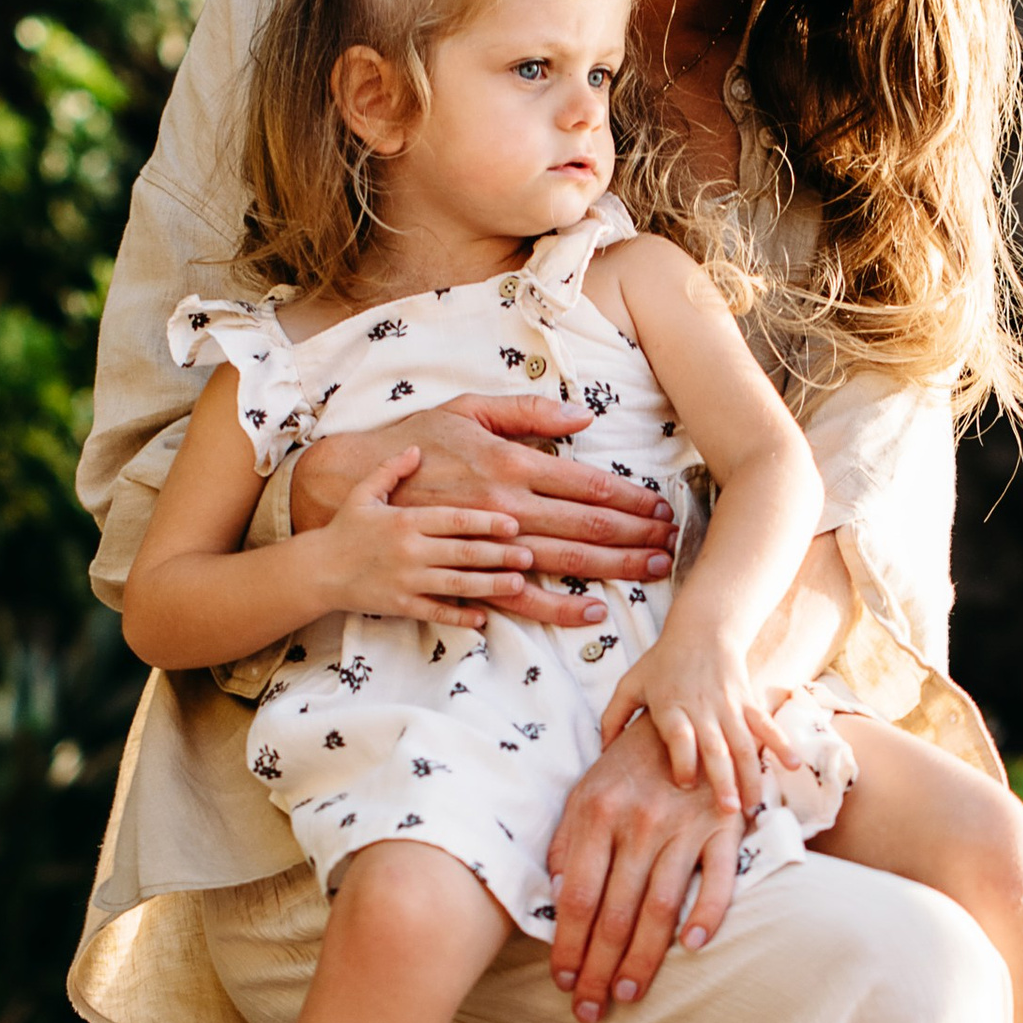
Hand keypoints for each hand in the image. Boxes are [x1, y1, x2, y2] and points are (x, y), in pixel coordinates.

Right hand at [291, 398, 675, 628]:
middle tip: (671, 545)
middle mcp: (504, 507)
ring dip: (611, 571)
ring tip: (649, 574)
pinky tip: (592, 612)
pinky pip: (520, 599)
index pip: (585, 485)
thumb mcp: (468, 410)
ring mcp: (486, 545)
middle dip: (634, 537)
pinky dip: (558, 609)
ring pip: (563, 564)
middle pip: (584, 528)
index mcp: (508, 464)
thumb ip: (528, 412)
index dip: (628, 498)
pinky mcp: (466, 574)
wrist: (351, 487)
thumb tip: (583, 416)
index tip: (660, 507)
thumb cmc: (415, 441)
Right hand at [311, 445, 535, 627]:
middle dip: (499, 554)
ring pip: (456, 584)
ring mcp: (405, 580)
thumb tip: (416, 448)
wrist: (316, 570)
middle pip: (462, 552)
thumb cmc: (344, 529)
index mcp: (405, 520)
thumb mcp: (364, 492)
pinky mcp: (400, 605)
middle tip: (529, 554)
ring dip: (489, 584)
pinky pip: (435, 612)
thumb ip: (391, 469)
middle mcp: (408, 550)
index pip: (454, 519)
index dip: (486, 521)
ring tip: (518, 582)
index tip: (513, 523)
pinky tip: (483, 616)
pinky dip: (459, 615)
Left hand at [546, 723, 744, 1018]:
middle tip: (589, 1009)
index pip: (576, 897)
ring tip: (626, 994)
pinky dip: (708, 914)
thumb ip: (567, 844)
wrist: (686, 717)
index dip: (567, 946)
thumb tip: (554, 900)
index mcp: (595, 814)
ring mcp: (683, 826)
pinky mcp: (724, 827)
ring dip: (643, 959)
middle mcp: (637, 823)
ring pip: (660, 907)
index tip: (562, 982)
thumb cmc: (626, 767)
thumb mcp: (583, 793)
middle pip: (615, 913)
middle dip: (598, 968)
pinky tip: (692, 947)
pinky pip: (718, 879)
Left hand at [600, 626, 790, 815]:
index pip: (679, 736)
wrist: (703, 627)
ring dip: (750, 774)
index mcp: (671, 707)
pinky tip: (793, 767)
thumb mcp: (630, 684)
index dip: (683, 760)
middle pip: (715, 747)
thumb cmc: (662, 661)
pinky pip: (765, 726)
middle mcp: (702, 709)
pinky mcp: (748, 702)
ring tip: (754, 805)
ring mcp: (728, 706)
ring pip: (742, 743)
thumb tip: (602, 753)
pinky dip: (781, 745)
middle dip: (722, 780)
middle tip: (727, 811)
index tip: (685, 784)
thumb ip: (613, 718)